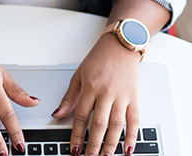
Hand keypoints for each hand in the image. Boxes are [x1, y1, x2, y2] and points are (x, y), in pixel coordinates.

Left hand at [52, 33, 140, 155]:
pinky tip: (128, 149)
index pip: (81, 116)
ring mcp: (122, 96)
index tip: (74, 149)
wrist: (120, 46)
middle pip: (99, 124)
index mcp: (90, 87)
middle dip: (94, 145)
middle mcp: (106, 92)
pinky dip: (132, 136)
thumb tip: (57, 114)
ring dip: (111, 144)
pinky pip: (134, 120)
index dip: (77, 135)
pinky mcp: (134, 97)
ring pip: (116, 125)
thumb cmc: (99, 59)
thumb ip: (69, 97)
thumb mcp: (79, 75)